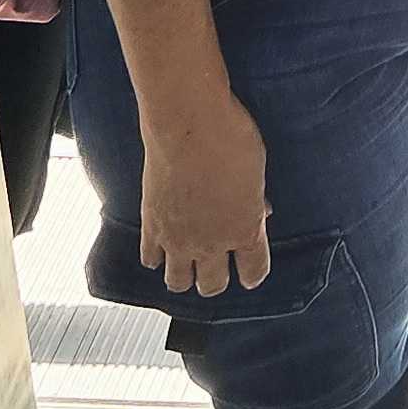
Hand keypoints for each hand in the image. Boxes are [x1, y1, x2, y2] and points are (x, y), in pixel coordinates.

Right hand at [141, 88, 274, 296]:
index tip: (250, 273)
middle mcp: (211, 243)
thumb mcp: (257, 169)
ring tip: (188, 267)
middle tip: (218, 269)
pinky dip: (155, 258)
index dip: (253, 275)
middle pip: (213, 285)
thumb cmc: (227, 137)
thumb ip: (255, 199)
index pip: (253, 272)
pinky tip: (160, 251)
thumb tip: (258, 208)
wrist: (187, 123)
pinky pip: (149, 258)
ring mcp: (178, 238)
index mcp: (245, 230)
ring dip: (185, 278)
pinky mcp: (151, 225)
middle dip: (217, 281)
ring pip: (178, 283)